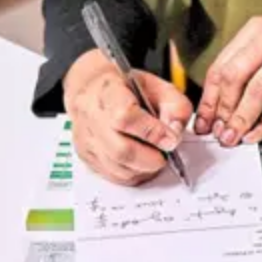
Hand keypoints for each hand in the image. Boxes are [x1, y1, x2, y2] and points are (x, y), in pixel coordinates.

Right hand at [64, 49, 193, 185]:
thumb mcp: (157, 85)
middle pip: (121, 151)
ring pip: (118, 169)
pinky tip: (140, 161)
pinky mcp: (86, 156)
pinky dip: (133, 174)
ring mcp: (86, 139)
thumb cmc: (125, 86)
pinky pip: (113, 176)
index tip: (171, 138)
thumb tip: (176, 133)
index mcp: (108, 92)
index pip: (125, 117)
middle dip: (151, 158)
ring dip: (144, 169)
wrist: (93, 88)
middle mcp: (91, 117)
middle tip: (165, 153)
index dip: (152, 132)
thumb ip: (175, 106)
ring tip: (153, 156)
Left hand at [196, 17, 261, 145]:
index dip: (210, 98)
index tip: (204, 121)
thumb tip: (215, 110)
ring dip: (242, 118)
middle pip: (236, 75)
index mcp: (257, 29)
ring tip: (234, 136)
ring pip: (258, 89)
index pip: (222, 65)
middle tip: (219, 132)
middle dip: (223, 109)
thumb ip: (246, 74)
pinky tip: (256, 134)